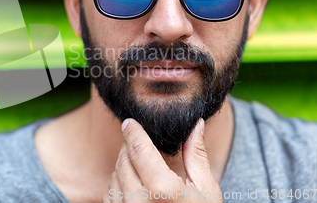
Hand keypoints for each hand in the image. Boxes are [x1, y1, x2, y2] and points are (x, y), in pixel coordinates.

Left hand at [103, 118, 222, 201]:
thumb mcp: (206, 189)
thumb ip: (196, 154)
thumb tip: (196, 124)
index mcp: (162, 189)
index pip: (138, 148)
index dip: (132, 131)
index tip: (129, 122)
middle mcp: (139, 201)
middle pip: (124, 160)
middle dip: (130, 148)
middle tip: (140, 144)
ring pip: (114, 175)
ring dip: (123, 165)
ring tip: (139, 166)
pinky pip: (110, 194)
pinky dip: (117, 183)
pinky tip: (132, 184)